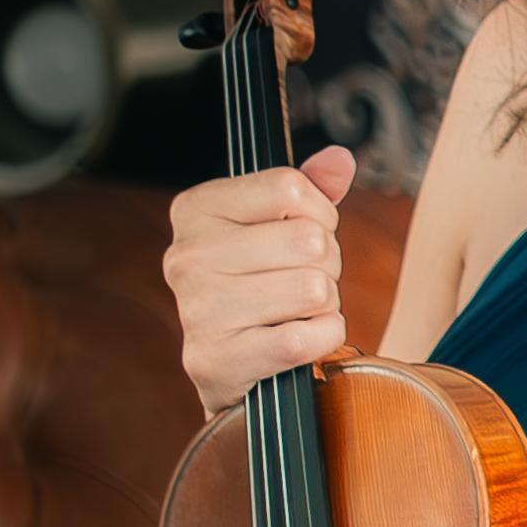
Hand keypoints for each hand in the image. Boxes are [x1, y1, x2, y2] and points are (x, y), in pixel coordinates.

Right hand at [167, 148, 358, 413]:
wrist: (236, 368)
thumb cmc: (263, 285)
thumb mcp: (280, 227)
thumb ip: (311, 189)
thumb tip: (341, 158)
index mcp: (195, 210)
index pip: (290, 188)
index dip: (319, 213)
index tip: (302, 234)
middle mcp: (186, 256)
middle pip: (310, 241)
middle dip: (327, 265)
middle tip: (302, 281)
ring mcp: (196, 310)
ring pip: (314, 289)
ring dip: (324, 304)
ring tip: (294, 311)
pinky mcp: (215, 361)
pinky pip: (307, 337)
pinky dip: (323, 339)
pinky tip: (297, 339)